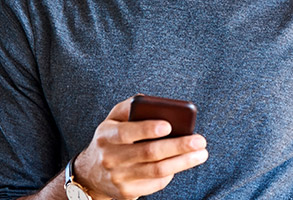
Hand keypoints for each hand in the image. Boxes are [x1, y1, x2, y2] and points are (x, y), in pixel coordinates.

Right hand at [73, 97, 208, 199]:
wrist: (91, 173)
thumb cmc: (111, 136)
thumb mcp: (113, 118)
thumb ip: (130, 106)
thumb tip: (154, 102)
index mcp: (106, 135)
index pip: (126, 132)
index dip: (147, 129)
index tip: (169, 125)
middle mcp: (110, 158)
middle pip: (148, 153)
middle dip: (177, 146)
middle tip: (200, 140)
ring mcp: (118, 178)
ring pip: (156, 171)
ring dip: (183, 162)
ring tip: (201, 153)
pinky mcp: (127, 193)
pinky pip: (155, 183)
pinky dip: (172, 172)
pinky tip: (183, 162)